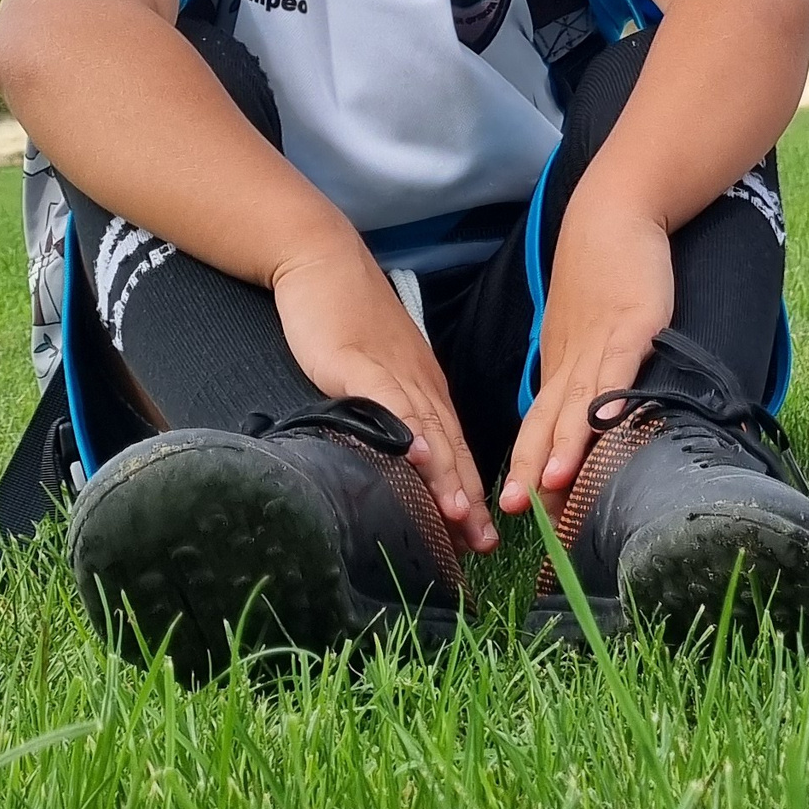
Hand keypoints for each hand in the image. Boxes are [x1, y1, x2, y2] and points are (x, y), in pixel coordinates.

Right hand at [270, 237, 497, 552]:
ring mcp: (393, 374)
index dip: (472, 495)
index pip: (457, 451)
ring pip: (429, 430)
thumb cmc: (350, 321)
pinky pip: (387, 401)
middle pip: (453, 448)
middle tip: (484, 545)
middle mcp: (421, 386)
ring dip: (446, 475)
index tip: (484, 539)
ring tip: (460, 516)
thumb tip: (399, 457)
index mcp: (426, 392)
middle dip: (470, 499)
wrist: (324, 264)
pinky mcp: (359, 362)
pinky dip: (404, 430)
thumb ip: (391, 411)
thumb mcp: (378, 372)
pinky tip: (416, 457)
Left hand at [502, 187, 674, 514]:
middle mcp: (571, 361)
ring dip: (561, 447)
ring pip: (575, 404)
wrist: (615, 213)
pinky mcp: (631, 326)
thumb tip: (586, 413)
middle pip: (545, 423)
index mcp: (561, 365)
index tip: (510, 510)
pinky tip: (602, 428)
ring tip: (548, 488)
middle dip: (528, 471)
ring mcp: (599, 344)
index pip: (538, 426)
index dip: (524, 467)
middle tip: (511, 515)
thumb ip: (587, 369)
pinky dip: (606, 401)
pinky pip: (616, 369)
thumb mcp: (588, 326)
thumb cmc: (605, 270)